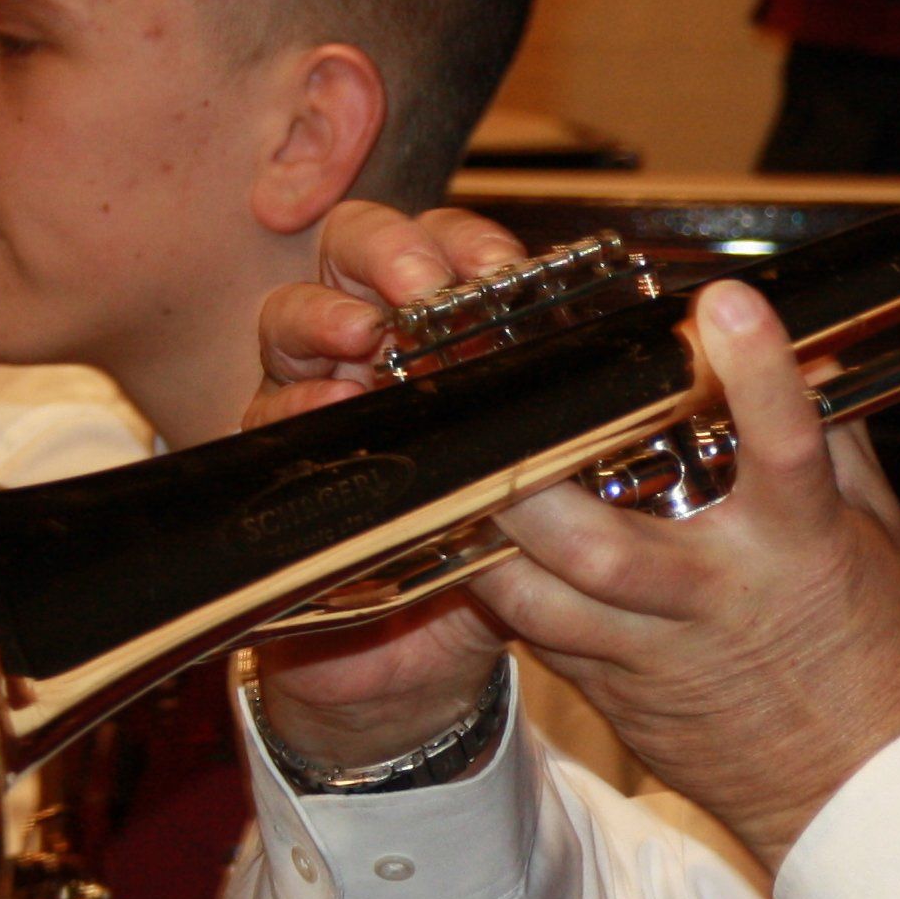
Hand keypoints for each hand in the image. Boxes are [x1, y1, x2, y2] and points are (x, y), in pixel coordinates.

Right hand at [244, 200, 534, 767]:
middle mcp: (372, 347)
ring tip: (365, 337)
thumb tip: (632, 371)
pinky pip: (267, 419)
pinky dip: (293, 408)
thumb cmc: (489, 546)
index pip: (444, 247)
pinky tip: (327, 408)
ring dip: (325, 319)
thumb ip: (566, 420)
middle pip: (352, 253)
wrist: (422, 656)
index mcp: (443, 331)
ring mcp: (317, 398)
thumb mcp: (541, 476)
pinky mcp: (279, 461)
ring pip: (293, 320)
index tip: (502, 265)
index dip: (465, 241)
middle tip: (423, 285)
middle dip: (386, 253)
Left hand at [479, 282, 899, 872]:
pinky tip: (481, 545)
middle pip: (602, 542)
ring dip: (490, 539)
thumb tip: (814, 352)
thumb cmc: (875, 659)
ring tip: (453, 476)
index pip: (784, 447)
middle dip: (536, 479)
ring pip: (542, 598)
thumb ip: (836, 443)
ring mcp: (659, 655)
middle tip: (498, 410)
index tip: (724, 302)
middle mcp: (719, 599)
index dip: (756, 370)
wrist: (856, 797)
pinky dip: (506, 589)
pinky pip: (540, 637)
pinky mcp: (617, 695)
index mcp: (801, 550)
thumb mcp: (877, 538)